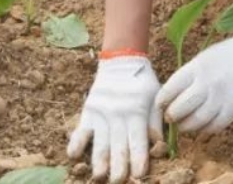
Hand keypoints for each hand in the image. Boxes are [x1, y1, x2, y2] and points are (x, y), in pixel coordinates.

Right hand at [67, 55, 161, 182]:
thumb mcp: (156, 98)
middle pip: (118, 145)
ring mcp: (101, 113)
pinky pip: (81, 129)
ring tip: (99, 176)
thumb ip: (156, 122)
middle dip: (119, 166)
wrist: (120, 62)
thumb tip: (159, 145)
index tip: (139, 174)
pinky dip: (76, 142)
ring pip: (100, 141)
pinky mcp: (88, 111)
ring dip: (99, 161)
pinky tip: (73, 156)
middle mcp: (118, 114)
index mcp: (137, 112)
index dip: (138, 158)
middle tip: (119, 181)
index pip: (138, 140)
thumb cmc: (142, 84)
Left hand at [156, 30, 232, 135]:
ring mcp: (219, 99)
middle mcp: (205, 84)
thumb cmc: (230, 54)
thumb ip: (190, 75)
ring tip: (184, 125)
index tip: (160, 105)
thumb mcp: (205, 58)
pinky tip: (203, 127)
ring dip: (186, 126)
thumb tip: (175, 95)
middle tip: (171, 118)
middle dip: (172, 116)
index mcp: (196, 68)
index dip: (162, 100)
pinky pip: (214, 127)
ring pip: (195, 122)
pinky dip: (205, 130)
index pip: (170, 89)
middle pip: (180, 109)